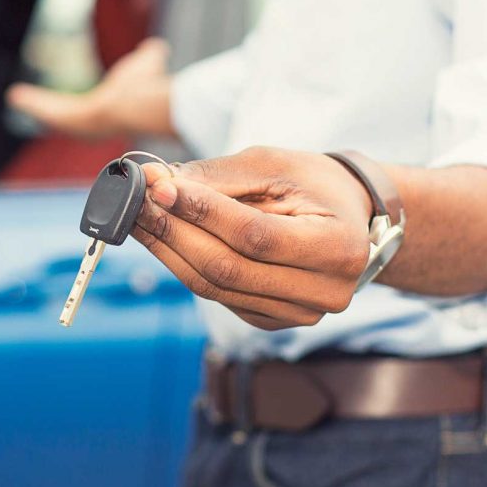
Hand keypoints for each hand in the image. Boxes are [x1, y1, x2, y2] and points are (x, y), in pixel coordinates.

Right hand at [5, 38, 174, 138]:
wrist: (137, 107)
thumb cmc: (145, 88)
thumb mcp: (147, 63)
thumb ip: (150, 55)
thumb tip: (157, 46)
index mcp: (110, 110)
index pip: (91, 108)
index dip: (81, 106)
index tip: (71, 103)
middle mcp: (92, 119)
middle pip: (64, 113)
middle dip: (47, 106)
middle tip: (31, 98)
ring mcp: (77, 122)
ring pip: (52, 112)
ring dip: (35, 105)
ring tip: (16, 96)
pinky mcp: (66, 118)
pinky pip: (46, 110)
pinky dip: (31, 104)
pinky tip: (15, 95)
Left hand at [131, 146, 375, 331]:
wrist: (351, 218)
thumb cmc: (313, 184)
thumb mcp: (273, 165)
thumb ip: (217, 177)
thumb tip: (156, 182)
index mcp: (337, 247)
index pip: (254, 235)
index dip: (202, 212)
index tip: (158, 186)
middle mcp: (324, 291)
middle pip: (227, 268)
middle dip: (172, 231)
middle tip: (135, 201)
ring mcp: (299, 313)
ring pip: (215, 287)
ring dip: (167, 250)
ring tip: (138, 216)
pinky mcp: (273, 321)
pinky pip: (217, 296)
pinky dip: (184, 265)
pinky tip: (163, 238)